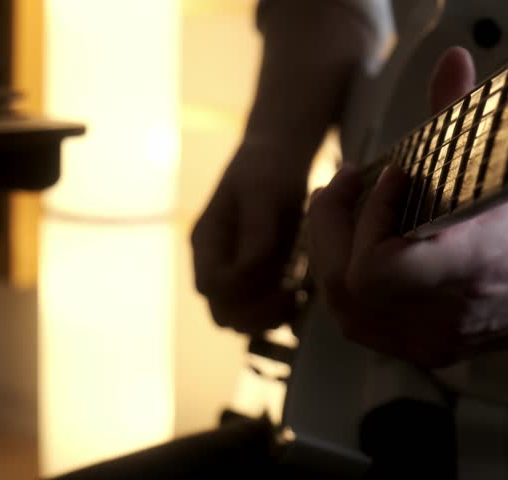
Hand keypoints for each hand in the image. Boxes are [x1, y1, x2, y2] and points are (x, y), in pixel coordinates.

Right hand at [192, 145, 306, 333]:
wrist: (279, 157)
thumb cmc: (269, 170)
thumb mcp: (263, 192)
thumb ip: (256, 232)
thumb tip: (250, 270)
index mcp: (207, 241)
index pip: (212, 287)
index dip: (244, 292)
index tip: (283, 280)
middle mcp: (214, 262)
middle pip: (221, 312)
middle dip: (256, 313)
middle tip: (292, 295)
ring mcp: (231, 272)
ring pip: (238, 320)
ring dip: (267, 319)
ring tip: (296, 297)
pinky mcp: (254, 277)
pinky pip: (257, 313)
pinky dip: (277, 314)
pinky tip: (300, 296)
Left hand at [308, 47, 507, 366]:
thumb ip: (465, 115)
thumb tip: (450, 62)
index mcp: (470, 269)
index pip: (377, 271)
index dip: (368, 220)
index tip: (392, 178)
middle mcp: (447, 316)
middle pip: (345, 290)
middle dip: (329, 228)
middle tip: (344, 185)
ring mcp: (436, 340)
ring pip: (346, 311)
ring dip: (333, 255)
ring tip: (345, 212)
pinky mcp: (431, 348)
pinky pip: (364, 325)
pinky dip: (349, 284)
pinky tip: (361, 247)